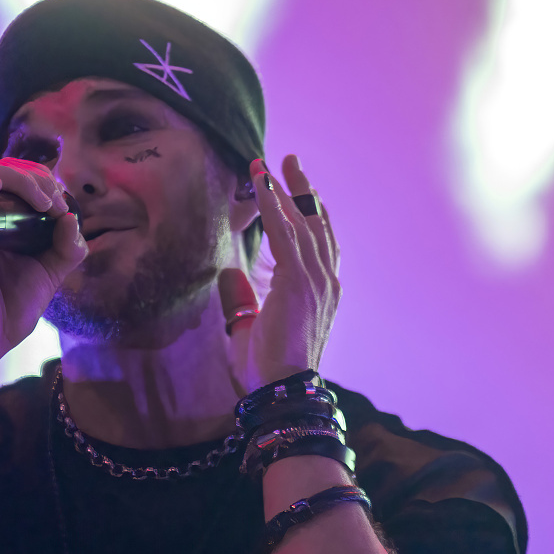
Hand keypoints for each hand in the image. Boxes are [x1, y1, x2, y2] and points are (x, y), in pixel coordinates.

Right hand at [0, 156, 86, 361]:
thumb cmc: (9, 312)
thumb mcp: (50, 274)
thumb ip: (67, 248)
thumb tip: (71, 216)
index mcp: (6, 221)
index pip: (22, 177)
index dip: (46, 182)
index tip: (61, 209)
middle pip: (5, 167)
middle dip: (37, 178)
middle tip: (53, 205)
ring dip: (17, 177)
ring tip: (38, 201)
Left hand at [219, 155, 339, 390]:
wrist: (282, 389)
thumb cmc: (267, 368)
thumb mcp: (250, 326)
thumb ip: (242, 299)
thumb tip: (228, 272)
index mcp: (322, 292)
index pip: (319, 243)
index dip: (309, 214)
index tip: (298, 190)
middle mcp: (326, 281)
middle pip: (317, 224)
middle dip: (303, 191)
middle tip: (291, 164)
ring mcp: (316, 279)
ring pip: (302, 222)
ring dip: (287, 189)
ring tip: (276, 163)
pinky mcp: (298, 280)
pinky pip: (285, 232)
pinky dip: (273, 204)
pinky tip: (262, 184)